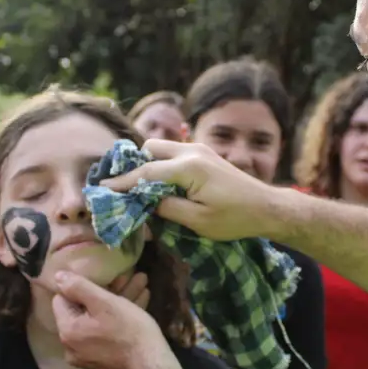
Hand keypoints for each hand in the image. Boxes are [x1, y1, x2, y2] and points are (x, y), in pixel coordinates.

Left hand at [47, 270, 172, 368]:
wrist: (151, 368)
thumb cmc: (128, 331)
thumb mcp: (105, 303)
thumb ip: (79, 288)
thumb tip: (57, 277)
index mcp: (67, 331)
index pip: (62, 300)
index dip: (80, 286)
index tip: (100, 277)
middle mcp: (72, 346)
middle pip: (82, 310)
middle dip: (104, 292)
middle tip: (124, 277)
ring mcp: (88, 356)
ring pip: (98, 320)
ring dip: (117, 301)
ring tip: (141, 282)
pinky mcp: (104, 360)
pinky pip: (106, 332)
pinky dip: (119, 318)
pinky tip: (140, 299)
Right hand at [101, 139, 282, 240]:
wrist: (266, 207)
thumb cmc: (235, 218)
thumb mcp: (198, 221)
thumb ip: (167, 209)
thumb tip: (143, 203)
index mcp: (189, 168)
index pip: (146, 173)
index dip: (122, 183)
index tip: (101, 189)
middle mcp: (192, 151)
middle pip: (150, 149)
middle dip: (133, 165)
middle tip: (119, 186)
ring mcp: (199, 149)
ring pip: (161, 148)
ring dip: (147, 163)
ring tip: (136, 185)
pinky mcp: (204, 153)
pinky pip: (173, 152)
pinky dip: (160, 163)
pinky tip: (157, 182)